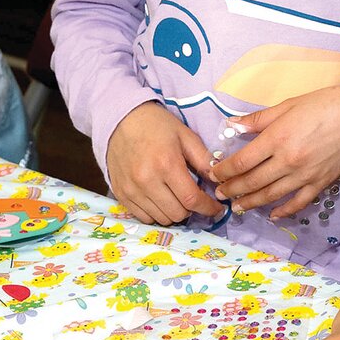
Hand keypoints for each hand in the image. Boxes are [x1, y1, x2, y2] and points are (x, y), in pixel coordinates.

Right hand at [105, 102, 221, 224]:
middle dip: (192, 210)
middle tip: (196, 199)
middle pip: (177, 213)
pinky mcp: (120, 194)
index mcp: (167, 164)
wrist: (122, 120)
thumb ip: (204, 159)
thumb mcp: (186, 136)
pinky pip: (143, 217)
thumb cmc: (158, 125)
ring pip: (161, 218)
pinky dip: (157, 214)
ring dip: (175, 213)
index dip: (208, 208)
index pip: (191, 198)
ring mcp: (131, 190)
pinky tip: (163, 201)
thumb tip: (219, 180)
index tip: (217, 209)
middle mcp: (147, 181)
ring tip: (179, 199)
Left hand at [209, 78, 339, 218]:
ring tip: (237, 206)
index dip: (223, 171)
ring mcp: (305, 175)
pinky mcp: (320, 183)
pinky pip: (298, 202)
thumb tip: (232, 125)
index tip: (213, 173)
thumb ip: (259, 119)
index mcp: (277, 138)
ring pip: (270, 195)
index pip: (241, 162)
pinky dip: (283, 211)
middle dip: (232, 189)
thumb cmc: (325, 103)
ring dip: (250, 203)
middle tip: (219, 194)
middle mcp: (288, 160)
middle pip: (252, 182)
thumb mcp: (289, 104)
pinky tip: (272, 214)